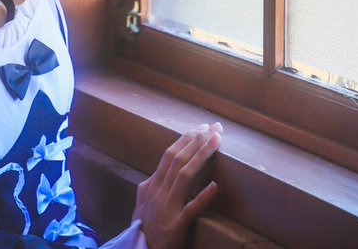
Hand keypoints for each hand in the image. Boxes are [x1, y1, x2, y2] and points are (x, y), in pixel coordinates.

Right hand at [132, 123, 221, 248]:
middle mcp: (157, 193)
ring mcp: (166, 208)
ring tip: (217, 141)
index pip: (169, 155)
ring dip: (201, 156)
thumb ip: (148, 188)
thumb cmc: (142, 230)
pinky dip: (203, 197)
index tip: (201, 128)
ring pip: (184, 176)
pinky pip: (191, 209)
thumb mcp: (140, 205)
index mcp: (151, 186)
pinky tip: (215, 186)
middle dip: (197, 141)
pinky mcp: (175, 226)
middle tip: (214, 127)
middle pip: (178, 160)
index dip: (186, 140)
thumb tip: (153, 175)